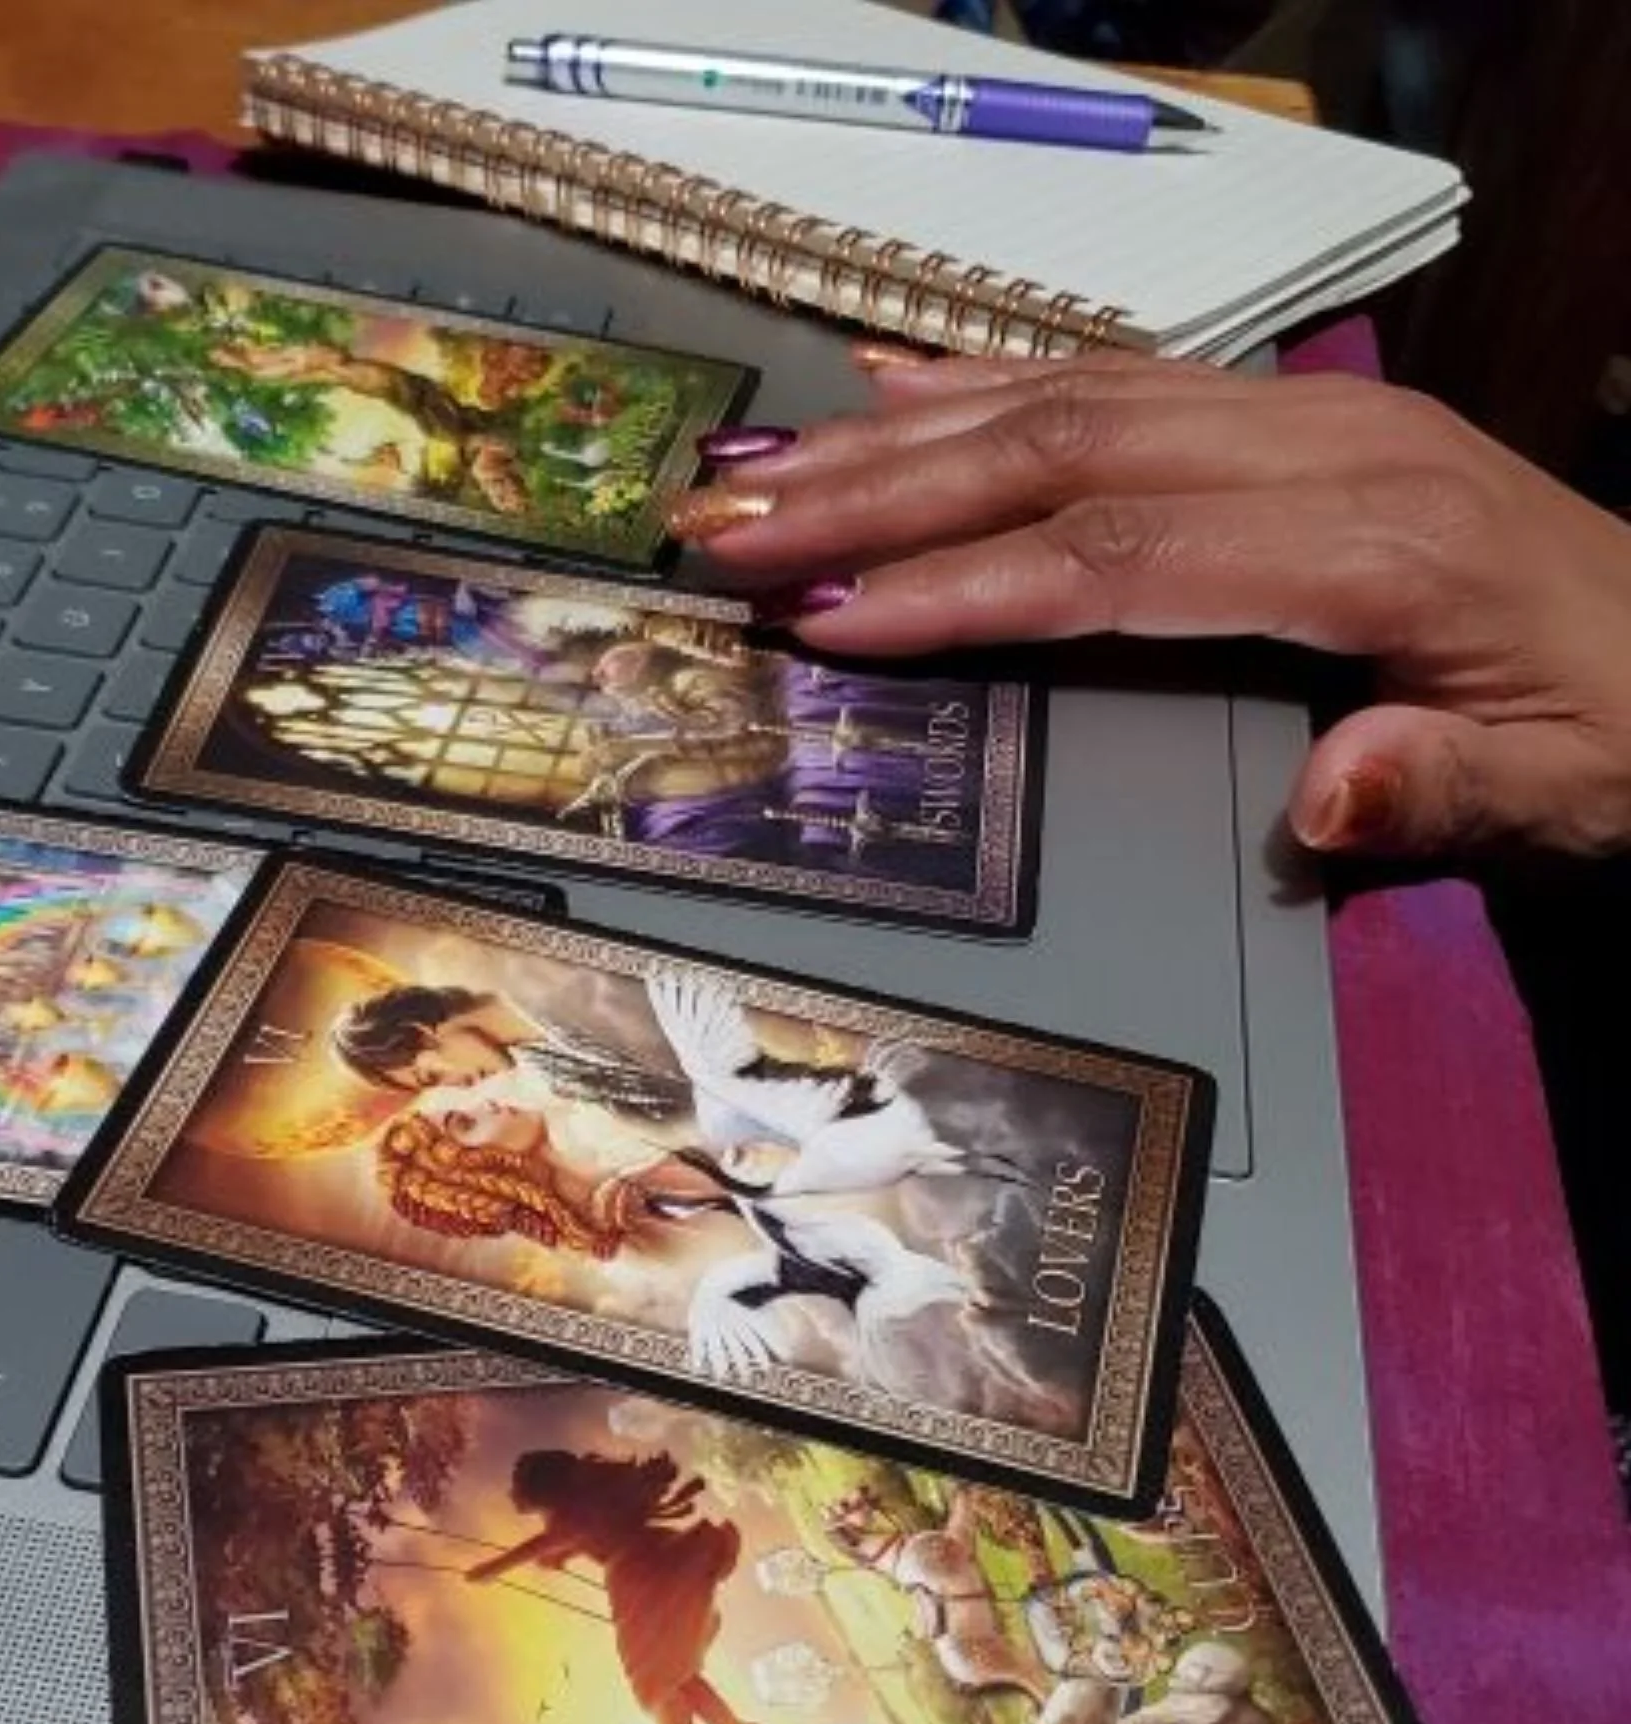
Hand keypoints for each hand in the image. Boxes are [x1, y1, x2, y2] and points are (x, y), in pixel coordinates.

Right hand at [671, 357, 1630, 859]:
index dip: (963, 585)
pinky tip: (888, 386)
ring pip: (1067, 398)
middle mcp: (1326, 451)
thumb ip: (1446, 792)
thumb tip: (1321, 800)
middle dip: (875, 492)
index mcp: (1379, 544)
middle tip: (728, 527)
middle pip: (1060, 450)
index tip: (828, 622)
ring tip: (757, 468)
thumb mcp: (1574, 795)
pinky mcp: (1291, 420)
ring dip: (898, 433)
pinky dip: (987, 381)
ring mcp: (1304, 419)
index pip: (1120, 558)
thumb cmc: (1628, 734)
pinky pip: (1116, 378)